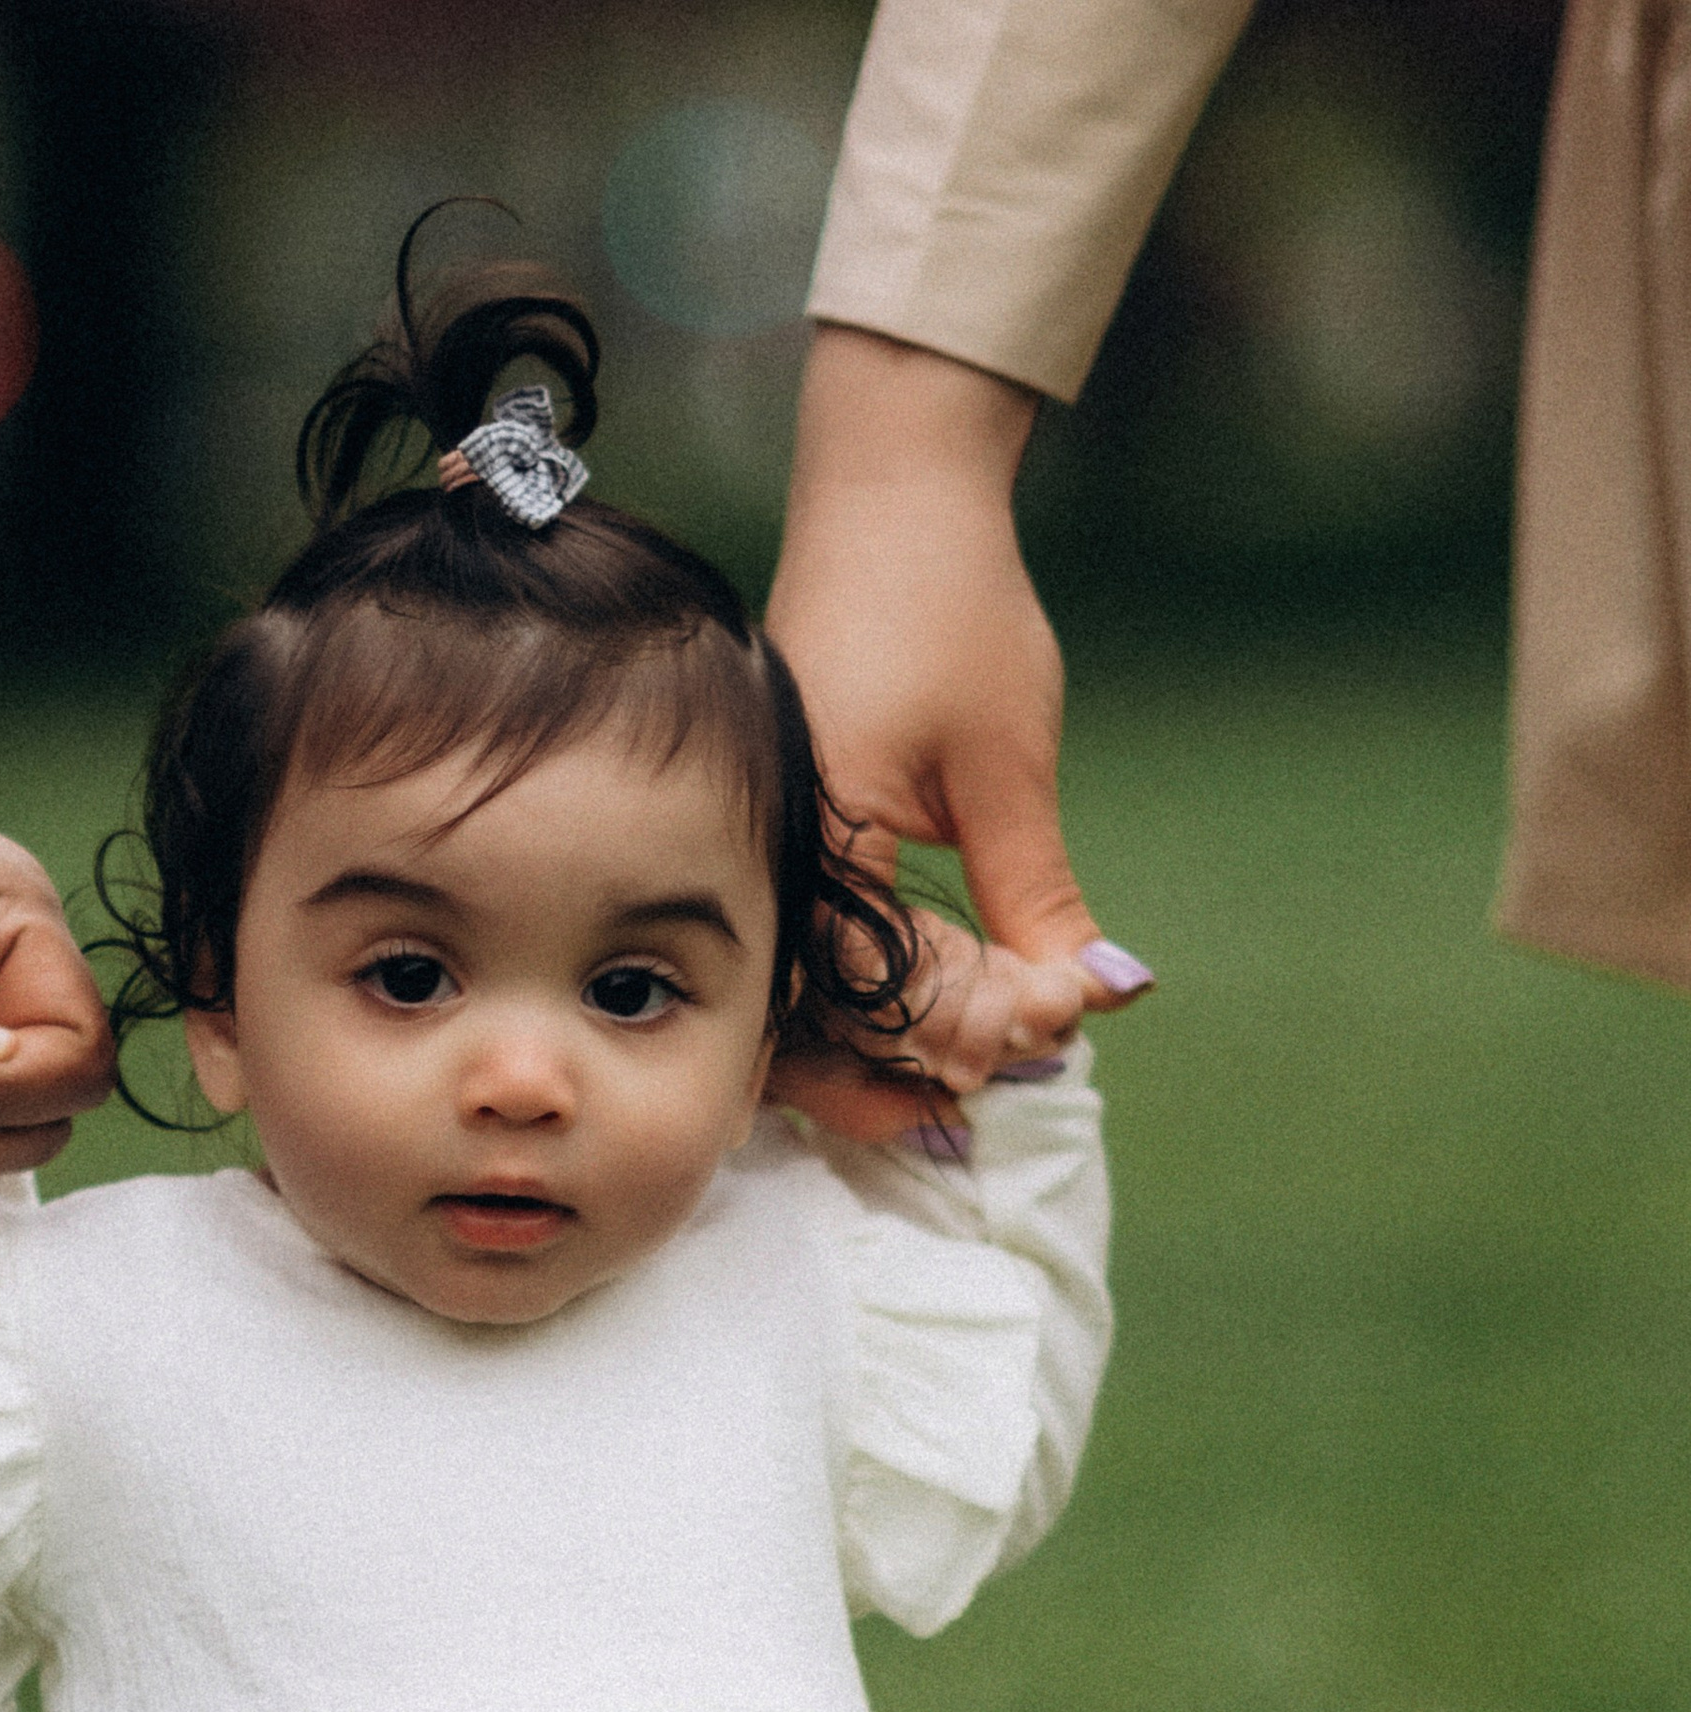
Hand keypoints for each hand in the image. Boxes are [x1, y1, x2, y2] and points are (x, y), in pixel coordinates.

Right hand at [766, 326, 1151, 1142]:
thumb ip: (1035, 899)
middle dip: (912, 1064)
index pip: (879, 983)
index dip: (969, 1021)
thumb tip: (1091, 998)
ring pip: (799, 1009)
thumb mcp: (1008, 768)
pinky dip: (864, 1002)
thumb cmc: (948, 607)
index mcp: (811, 836)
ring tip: (973, 1065)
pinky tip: (928, 1022)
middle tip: (1005, 1070)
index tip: (1061, 1015)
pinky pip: (804, 959)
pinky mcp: (778, 846)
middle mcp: (766, 860)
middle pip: (812, 1026)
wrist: (891, 498)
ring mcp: (762, 856)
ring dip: (885, 1049)